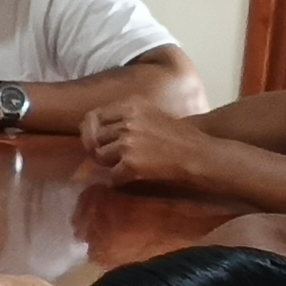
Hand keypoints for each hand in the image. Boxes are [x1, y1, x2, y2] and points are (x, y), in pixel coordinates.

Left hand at [80, 102, 208, 188]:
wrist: (195, 152)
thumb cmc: (176, 134)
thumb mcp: (150, 112)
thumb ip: (125, 116)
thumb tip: (96, 128)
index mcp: (130, 105)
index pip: (94, 116)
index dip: (89, 130)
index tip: (93, 139)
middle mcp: (126, 122)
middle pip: (95, 137)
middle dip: (98, 149)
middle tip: (107, 157)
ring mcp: (127, 143)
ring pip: (100, 156)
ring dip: (107, 164)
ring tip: (120, 166)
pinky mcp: (130, 163)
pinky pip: (111, 175)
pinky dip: (116, 180)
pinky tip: (126, 178)